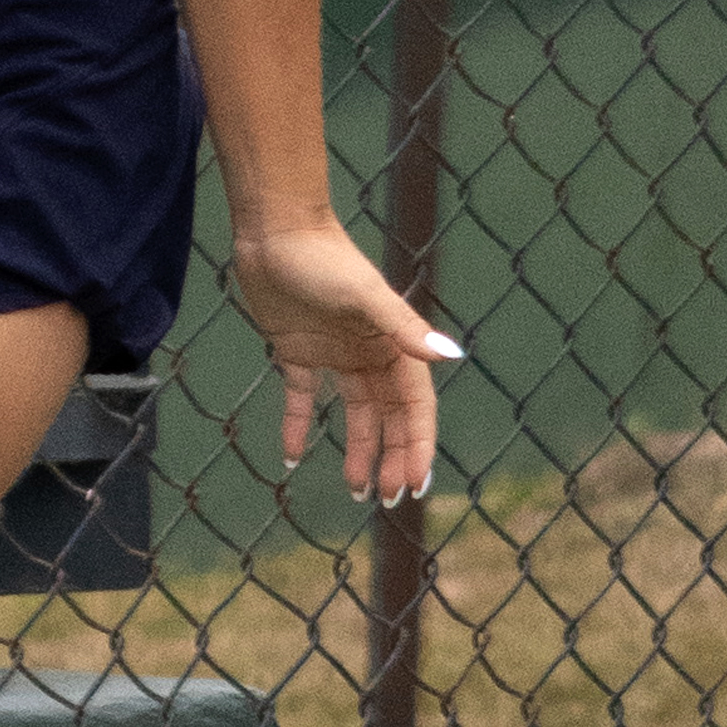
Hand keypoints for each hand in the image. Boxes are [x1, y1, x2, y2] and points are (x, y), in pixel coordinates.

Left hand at [233, 216, 444, 509]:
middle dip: (391, 456)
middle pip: (388, 416)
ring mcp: (334, 353)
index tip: (414, 483)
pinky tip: (292, 459)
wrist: (275, 229)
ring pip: (353, 413)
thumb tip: (451, 355)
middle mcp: (368, 352)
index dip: (418, 444)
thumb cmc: (323, 258)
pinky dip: (298, 426)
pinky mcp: (297, 351)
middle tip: (386, 498)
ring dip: (357, 449)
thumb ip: (405, 328)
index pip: (415, 405)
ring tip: (353, 489)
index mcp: (391, 344)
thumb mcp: (366, 297)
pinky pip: (302, 398)